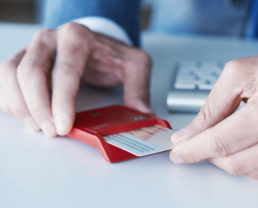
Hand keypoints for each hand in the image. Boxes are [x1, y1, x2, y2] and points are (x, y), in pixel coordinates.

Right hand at [0, 23, 151, 136]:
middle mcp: (50, 39)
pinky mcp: (22, 59)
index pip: (65, 71)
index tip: (63, 126)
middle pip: (31, 72)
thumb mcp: (134, 64)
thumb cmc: (110, 55)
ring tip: (36, 127)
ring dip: (20, 105)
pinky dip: (10, 99)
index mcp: (77, 37)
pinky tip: (25, 116)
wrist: (95, 44)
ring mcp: (32, 48)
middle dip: (38, 107)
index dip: (61, 101)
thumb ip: (139, 86)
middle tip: (51, 132)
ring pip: (11, 74)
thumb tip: (143, 114)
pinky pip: (4, 78)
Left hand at [170, 44, 257, 179]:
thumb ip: (211, 108)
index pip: (221, 142)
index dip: (193, 150)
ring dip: (231, 156)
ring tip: (234, 134)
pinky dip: (253, 160)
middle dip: (210, 154)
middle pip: (234, 162)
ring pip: (250, 171)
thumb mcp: (239, 75)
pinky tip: (254, 141)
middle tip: (200, 142)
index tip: (178, 152)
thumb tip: (189, 135)